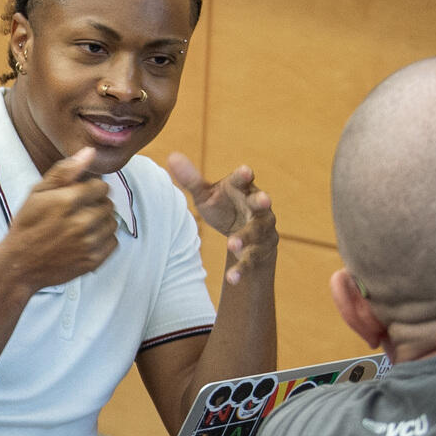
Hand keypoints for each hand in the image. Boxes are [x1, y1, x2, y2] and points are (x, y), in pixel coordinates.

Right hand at [0, 147, 118, 289]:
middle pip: (108, 204)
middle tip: (77, 213)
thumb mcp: (37, 193)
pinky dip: (103, 240)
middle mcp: (82, 222)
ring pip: (112, 222)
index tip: (77, 197)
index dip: (90, 189)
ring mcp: (89, 243)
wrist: (20, 265)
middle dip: (95, 205)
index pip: (101, 186)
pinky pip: (113, 242)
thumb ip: (64, 171)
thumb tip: (90, 152)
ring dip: (101, 222)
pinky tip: (86, 240)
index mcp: (68, 201)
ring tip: (81, 227)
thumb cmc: (27, 225)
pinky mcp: (94, 260)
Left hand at [165, 154, 276, 284]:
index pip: (243, 180)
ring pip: (256, 232)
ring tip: (231, 246)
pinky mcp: (260, 250)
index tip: (245, 170)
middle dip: (262, 202)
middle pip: (260, 204)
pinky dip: (241, 269)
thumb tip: (171, 156)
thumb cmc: (224, 207)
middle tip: (264, 200)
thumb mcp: (206, 195)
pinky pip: (252, 259)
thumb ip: (191, 180)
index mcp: (243, 189)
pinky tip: (231, 279)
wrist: (245, 235)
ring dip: (245, 238)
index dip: (244, 176)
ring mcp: (262, 229)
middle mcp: (257, 207)